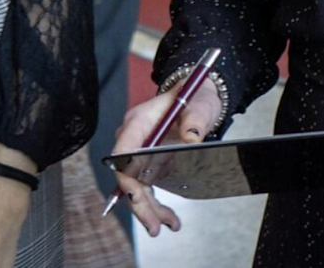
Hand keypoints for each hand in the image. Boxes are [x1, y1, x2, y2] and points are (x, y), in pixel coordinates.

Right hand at [109, 78, 226, 236]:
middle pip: (127, 176)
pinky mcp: (149, 162)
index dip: (126, 177)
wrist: (196, 97)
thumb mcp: (200, 105)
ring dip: (150, 209)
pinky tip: (169, 218)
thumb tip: (192, 138)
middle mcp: (134, 138)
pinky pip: (147, 186)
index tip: (136, 196)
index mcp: (139, 122)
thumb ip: (195, 119)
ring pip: (137, 186)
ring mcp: (140, 151)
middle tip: (154, 226)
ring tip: (170, 225)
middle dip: (140, 204)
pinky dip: (156, 203)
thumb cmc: (194, 97)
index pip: (123, 152)